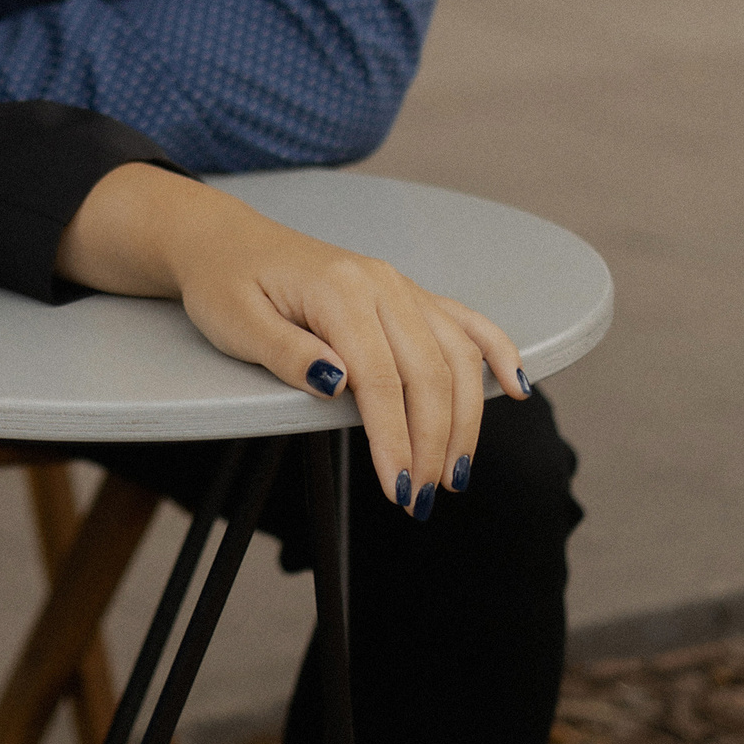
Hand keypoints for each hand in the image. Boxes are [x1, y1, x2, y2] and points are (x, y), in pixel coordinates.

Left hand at [55, 163, 528, 514]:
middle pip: (429, 373)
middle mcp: (383, 284)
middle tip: (422, 501)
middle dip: (433, 443)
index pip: (381, 379)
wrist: (227, 242)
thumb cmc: (225, 286)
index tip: (399, 491)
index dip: (394, 440)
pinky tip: (518, 388)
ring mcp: (401, 286)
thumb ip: (288, 353)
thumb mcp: (236, 323)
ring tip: (455, 475)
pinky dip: (496, 352)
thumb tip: (337, 383)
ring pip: (456, 355)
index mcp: (340, 291)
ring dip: (465, 419)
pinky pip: (465, 321)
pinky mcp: (407, 294)